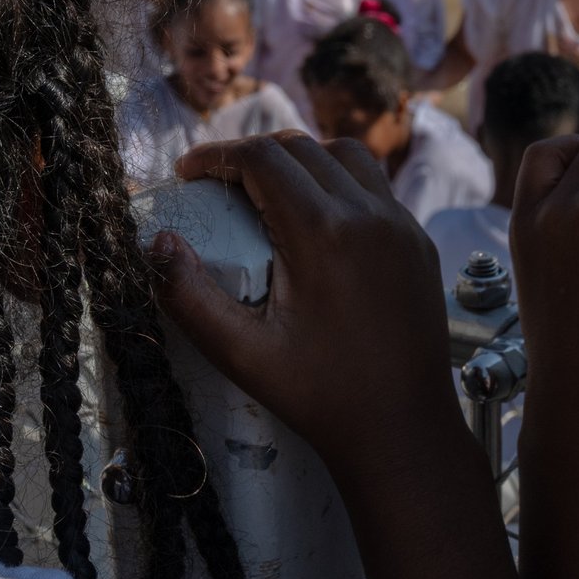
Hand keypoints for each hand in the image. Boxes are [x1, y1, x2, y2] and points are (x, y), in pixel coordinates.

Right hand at [152, 132, 459, 473]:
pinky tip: (318, 222)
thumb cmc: (321, 397)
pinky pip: (377, 189)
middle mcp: (370, 216)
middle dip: (253, 155)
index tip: (188, 173)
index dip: (215, 156)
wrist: (402, 430)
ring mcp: (402, 226)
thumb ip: (190, 296)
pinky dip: (340, 186)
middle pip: (302, 148)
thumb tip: (159, 243)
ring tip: (268, 192)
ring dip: (301, 161)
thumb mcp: (241, 353)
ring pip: (346, 157)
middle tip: (219, 184)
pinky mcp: (419, 244)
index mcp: (323, 234)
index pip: (262, 158)